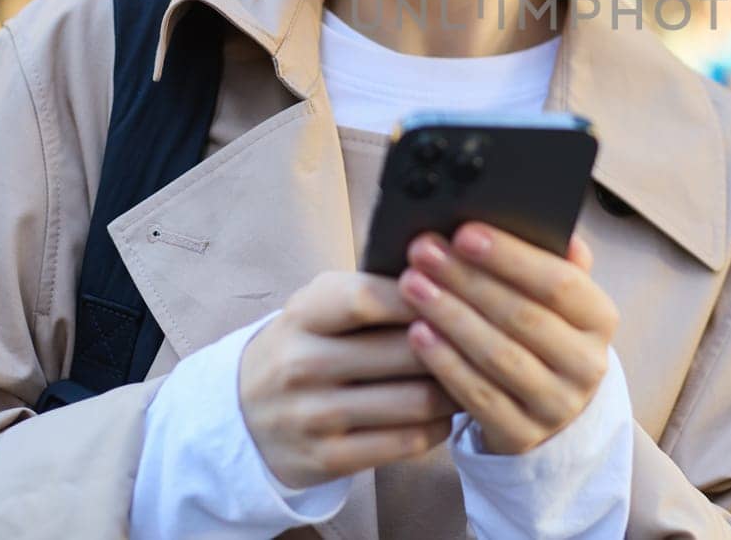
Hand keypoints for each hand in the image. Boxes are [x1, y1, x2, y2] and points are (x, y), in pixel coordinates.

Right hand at [239, 272, 457, 488]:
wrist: (242, 416)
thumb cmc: (305, 346)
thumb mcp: (318, 307)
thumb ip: (371, 289)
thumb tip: (448, 272)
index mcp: (302, 315)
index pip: (367, 298)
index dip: (421, 294)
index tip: (458, 291)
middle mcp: (302, 364)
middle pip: (404, 351)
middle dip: (455, 343)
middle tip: (487, 338)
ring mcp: (313, 416)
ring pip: (415, 400)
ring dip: (456, 389)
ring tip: (476, 375)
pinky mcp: (328, 459)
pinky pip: (406, 442)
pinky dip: (439, 426)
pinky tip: (447, 413)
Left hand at [398, 223, 619, 455]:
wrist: (551, 408)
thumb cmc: (545, 332)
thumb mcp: (558, 299)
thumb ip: (552, 260)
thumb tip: (552, 225)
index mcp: (601, 319)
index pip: (560, 282)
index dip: (511, 257)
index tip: (464, 231)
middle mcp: (587, 365)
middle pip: (523, 317)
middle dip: (467, 279)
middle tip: (423, 252)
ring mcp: (557, 405)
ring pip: (498, 356)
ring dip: (450, 316)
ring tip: (412, 285)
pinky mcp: (522, 435)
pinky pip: (478, 396)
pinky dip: (445, 362)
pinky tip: (417, 333)